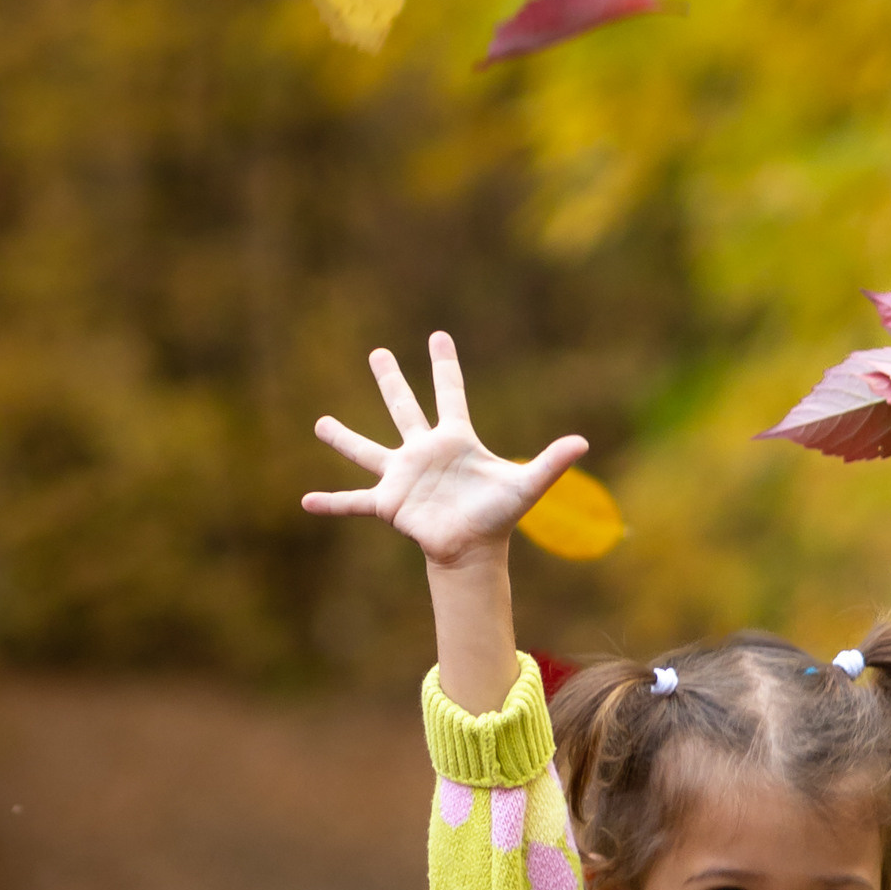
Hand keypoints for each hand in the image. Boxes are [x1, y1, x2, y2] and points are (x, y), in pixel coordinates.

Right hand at [302, 331, 586, 568]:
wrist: (474, 553)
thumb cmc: (498, 518)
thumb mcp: (525, 486)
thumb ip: (551, 462)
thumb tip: (583, 442)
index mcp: (454, 440)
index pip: (450, 393)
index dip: (444, 366)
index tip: (438, 337)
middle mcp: (424, 451)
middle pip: (404, 408)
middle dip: (391, 380)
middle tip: (377, 353)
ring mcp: (403, 476)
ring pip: (368, 449)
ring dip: (344, 438)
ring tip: (320, 423)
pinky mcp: (389, 503)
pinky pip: (354, 500)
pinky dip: (332, 502)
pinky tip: (307, 502)